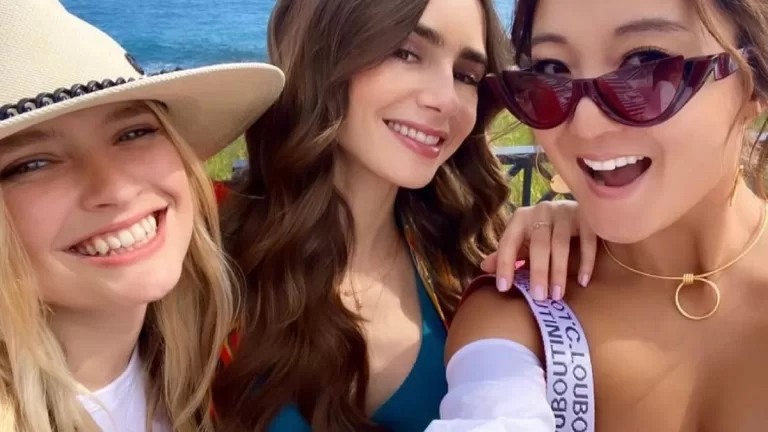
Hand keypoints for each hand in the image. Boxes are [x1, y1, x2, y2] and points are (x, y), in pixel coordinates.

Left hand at [481, 200, 595, 300]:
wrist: (577, 207)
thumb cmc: (545, 230)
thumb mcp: (524, 240)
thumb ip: (508, 253)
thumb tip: (483, 268)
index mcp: (520, 219)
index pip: (508, 243)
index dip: (504, 265)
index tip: (503, 288)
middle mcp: (541, 211)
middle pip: (538, 245)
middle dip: (538, 272)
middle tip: (539, 297)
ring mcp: (564, 212)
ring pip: (560, 244)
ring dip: (558, 271)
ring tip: (557, 294)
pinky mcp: (586, 215)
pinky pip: (586, 240)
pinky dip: (585, 262)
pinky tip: (582, 282)